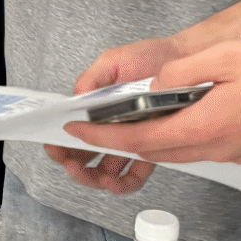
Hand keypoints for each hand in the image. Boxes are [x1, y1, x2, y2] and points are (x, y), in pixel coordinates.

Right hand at [42, 35, 190, 193]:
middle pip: (85, 157)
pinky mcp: (150, 147)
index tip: (56, 148)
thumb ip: (92, 78)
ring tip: (98, 177)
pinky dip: (125, 182)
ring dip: (97, 178)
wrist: (184, 60)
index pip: (72, 133)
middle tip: (72, 164)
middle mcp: (111, 127)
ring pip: (107, 171)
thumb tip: (76, 98)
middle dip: (76, 166)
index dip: (60, 145)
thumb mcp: (114, 61)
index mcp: (96, 109)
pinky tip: (119, 180)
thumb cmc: (152, 58)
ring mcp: (130, 139)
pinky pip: (135, 174)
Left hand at [58, 37, 240, 168]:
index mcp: (210, 126)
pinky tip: (172, 121)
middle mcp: (221, 149)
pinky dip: (178, 139)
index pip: (144, 140)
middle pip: (159, 152)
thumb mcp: (226, 57)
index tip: (80, 131)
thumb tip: (152, 84)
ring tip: (126, 123)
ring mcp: (236, 154)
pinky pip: (201, 149)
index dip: (106, 136)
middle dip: (121, 142)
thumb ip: (182, 73)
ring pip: (180, 153)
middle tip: (94, 127)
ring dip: (151, 141)